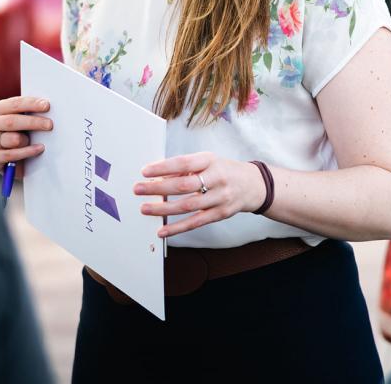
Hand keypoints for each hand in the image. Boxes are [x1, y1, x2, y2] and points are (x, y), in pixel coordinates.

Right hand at [0, 96, 52, 174]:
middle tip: (49, 124)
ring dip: (27, 140)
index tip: (46, 105)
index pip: (14, 104)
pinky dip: (28, 152)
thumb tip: (46, 107)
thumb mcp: (18, 118)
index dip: (31, 104)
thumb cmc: (14, 131)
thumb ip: (27, 112)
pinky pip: (13, 154)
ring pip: (13, 139)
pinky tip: (39, 149)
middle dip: (33, 122)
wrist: (0, 154)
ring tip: (39, 141)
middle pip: (12, 121)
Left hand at [134, 152, 266, 237]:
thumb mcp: (207, 161)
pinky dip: (177, 228)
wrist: (252, 184)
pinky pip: (195, 222)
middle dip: (158, 188)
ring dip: (163, 209)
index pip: (183, 162)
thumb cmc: (223, 170)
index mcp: (210, 160)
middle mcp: (216, 178)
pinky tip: (162, 231)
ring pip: (187, 205)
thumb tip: (159, 177)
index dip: (163, 167)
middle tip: (138, 189)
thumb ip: (186, 168)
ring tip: (145, 208)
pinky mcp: (220, 214)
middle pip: (184, 185)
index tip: (145, 171)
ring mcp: (219, 197)